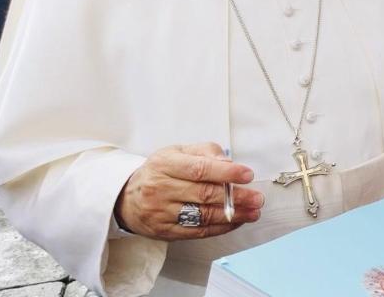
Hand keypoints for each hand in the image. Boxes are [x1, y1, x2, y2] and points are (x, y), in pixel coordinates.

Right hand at [114, 143, 263, 240]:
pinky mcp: (165, 231)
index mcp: (164, 165)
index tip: (247, 174)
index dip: (226, 173)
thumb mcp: (178, 152)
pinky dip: (220, 228)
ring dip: (232, 215)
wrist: (127, 197)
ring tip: (253, 212)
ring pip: (202, 216)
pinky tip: (236, 221)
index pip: (199, 169)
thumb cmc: (160, 171)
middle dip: (235, 197)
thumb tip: (229, 162)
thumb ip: (206, 152)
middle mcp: (160, 189)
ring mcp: (161, 213)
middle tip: (257, 198)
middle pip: (204, 194)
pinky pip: (197, 232)